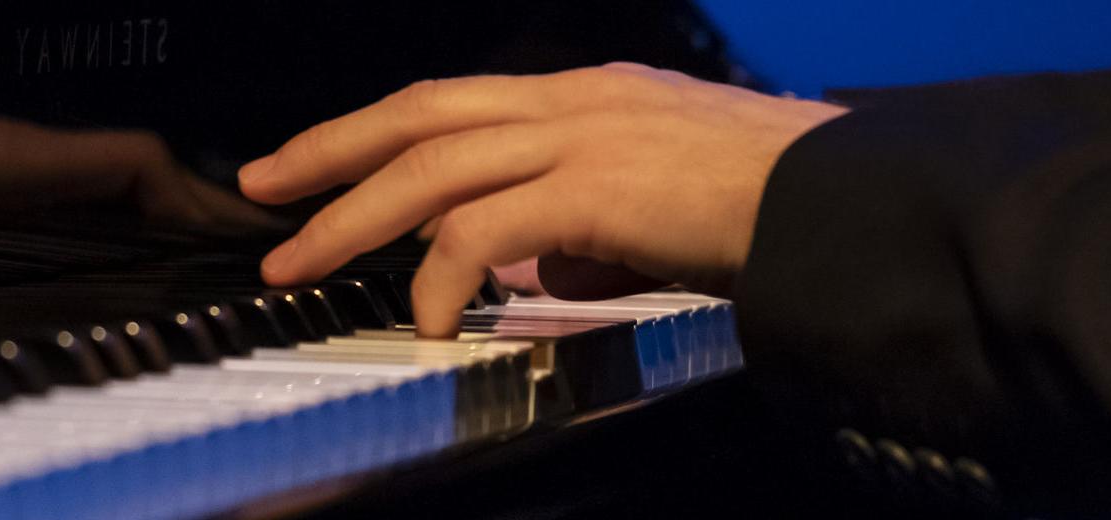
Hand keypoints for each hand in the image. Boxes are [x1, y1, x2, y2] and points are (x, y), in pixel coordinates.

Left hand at [0, 69, 281, 231]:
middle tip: (259, 247)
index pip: (133, 161)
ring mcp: (1, 167)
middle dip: (202, 210)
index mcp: (12, 154)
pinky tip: (129, 253)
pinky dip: (119, 223)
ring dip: (165, 217)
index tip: (244, 226)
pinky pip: (73, 202)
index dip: (195, 195)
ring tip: (214, 255)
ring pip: (109, 189)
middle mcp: (20, 155)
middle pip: (138, 177)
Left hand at [240, 62, 847, 335]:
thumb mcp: (661, 203)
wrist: (848, 201)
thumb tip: (536, 274)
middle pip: (420, 116)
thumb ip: (587, 231)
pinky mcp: (595, 189)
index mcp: (585, 93)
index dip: (373, 130)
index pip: (452, 102)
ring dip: (351, 217)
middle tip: (262, 191)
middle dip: (329, 152)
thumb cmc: (771, 205)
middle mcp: (573, 99)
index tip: (315, 160)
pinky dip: (436, 277)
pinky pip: (481, 234)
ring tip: (297, 263)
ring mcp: (583, 136)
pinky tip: (422, 320)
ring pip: (430, 167)